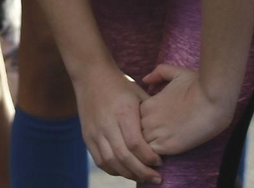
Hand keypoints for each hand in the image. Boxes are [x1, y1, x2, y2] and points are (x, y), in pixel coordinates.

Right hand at [72, 61, 163, 183]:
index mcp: (123, 112)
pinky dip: (113, 170)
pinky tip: (125, 171)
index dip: (149, 157)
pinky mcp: (87, 136)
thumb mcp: (139, 95)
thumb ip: (150, 116)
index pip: (135, 143)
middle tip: (156, 178)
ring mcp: (94, 131)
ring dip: (128, 174)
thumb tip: (166, 135)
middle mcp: (106, 123)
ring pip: (110, 162)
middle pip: (123, 157)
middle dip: (142, 172)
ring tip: (142, 177)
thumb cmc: (120, 84)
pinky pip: (100, 160)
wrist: (91, 74)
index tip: (160, 161)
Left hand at [139, 63, 236, 155]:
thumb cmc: (197, 86)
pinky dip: (155, 158)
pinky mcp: (168, 146)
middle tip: (156, 140)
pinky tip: (165, 154)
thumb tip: (146, 79)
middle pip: (136, 134)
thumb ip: (158, 73)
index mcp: (147, 105)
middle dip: (143, 137)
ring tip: (159, 149)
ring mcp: (156, 133)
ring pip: (142, 146)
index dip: (144, 125)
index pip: (135, 120)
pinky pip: (152, 155)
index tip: (157, 126)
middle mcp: (148, 119)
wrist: (213, 101)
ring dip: (148, 149)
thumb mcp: (175, 73)